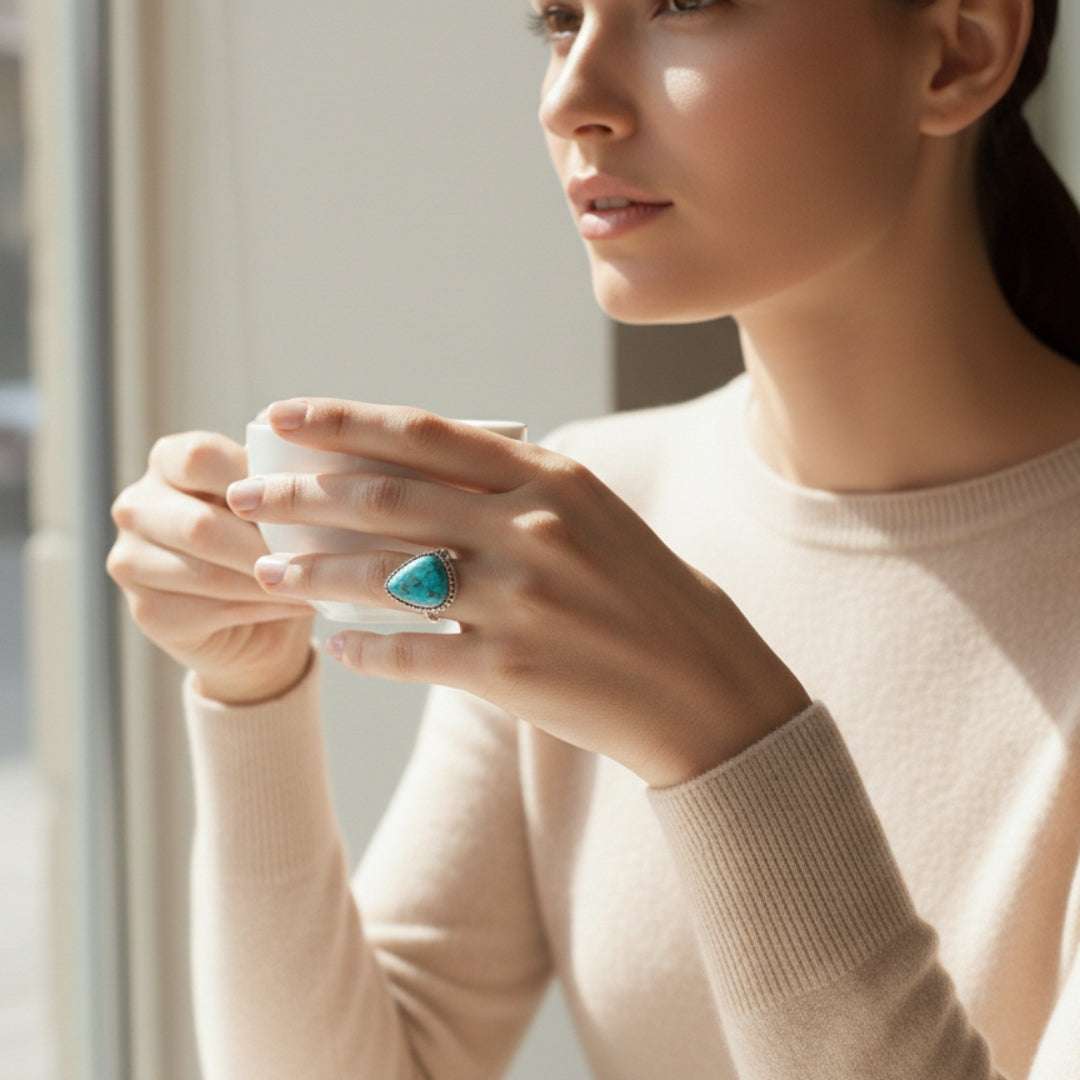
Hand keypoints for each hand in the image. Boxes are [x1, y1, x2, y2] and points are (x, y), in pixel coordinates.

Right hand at [107, 430, 315, 703]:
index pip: (200, 458)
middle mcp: (137, 506)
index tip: (301, 502)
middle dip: (264, 545)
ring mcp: (131, 560)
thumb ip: (280, 472)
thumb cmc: (273, 538)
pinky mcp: (145, 611)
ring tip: (314, 583)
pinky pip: (207, 611)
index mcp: (169, 461)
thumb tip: (305, 457)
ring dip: (267, 581)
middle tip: (317, 556)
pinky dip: (260, 609)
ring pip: (205, 572)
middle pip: (200, 524)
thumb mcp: (278, 496)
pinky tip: (293, 604)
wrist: (262, 616)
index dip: (253, 481)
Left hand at [227, 397, 811, 784]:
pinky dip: (362, 649)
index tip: (281, 415)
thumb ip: (513, 490)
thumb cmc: (646, 595)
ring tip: (268, 570)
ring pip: (381, 575)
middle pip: (384, 498)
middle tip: (245, 494)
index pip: (422, 433)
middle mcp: (530, 527)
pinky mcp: (509, 670)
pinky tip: (335, 646)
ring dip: (312, 571)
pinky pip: (408, 653)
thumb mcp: (592, 517)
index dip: (341, 420)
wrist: (704, 686)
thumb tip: (413, 480)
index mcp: (550, 478)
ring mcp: (519, 599)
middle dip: (300, 493)